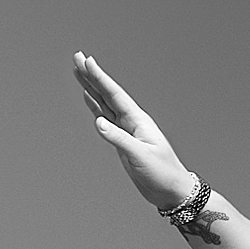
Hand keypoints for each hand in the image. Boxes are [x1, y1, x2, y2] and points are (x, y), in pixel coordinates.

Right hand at [73, 53, 198, 209]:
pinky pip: (106, 119)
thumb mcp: (140, 156)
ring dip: (91, 88)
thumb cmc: (162, 174)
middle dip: (92, 76)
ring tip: (78, 71)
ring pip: (104, 104)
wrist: (172, 192)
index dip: (100, 78)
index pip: (115, 95)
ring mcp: (127, 131)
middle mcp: (132, 122)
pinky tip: (89, 98)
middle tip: (77, 56)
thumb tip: (98, 122)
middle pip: (108, 94)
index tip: (87, 61)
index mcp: (138, 121)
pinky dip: (96, 107)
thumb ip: (119, 139)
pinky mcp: (123, 142)